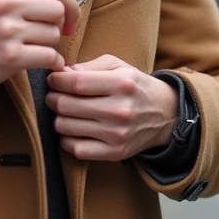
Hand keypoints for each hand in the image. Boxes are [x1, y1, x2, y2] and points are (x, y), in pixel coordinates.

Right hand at [0, 0, 79, 90]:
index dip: (68, 2)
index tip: (68, 16)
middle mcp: (4, 2)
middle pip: (57, 9)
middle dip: (59, 24)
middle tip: (50, 33)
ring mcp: (7, 30)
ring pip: (54, 34)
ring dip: (51, 44)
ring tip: (36, 47)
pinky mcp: (9, 56)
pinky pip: (48, 56)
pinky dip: (52, 62)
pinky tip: (45, 63)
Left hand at [46, 55, 178, 161]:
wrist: (165, 114)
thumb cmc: (134, 86)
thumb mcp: (118, 66)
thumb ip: (88, 66)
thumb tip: (60, 74)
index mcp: (121, 83)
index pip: (76, 83)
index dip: (57, 81)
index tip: (52, 80)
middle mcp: (120, 110)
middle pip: (67, 105)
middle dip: (52, 99)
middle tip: (53, 96)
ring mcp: (117, 134)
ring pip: (66, 127)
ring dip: (57, 118)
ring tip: (63, 112)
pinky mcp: (115, 152)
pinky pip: (77, 149)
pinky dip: (66, 140)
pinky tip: (71, 130)